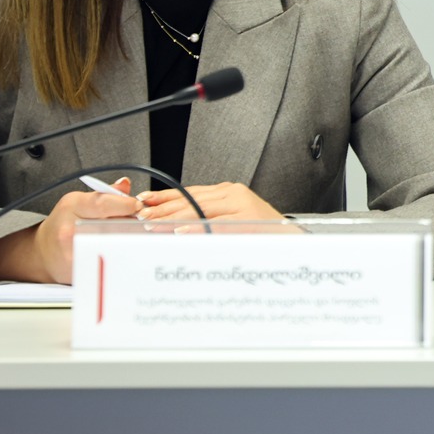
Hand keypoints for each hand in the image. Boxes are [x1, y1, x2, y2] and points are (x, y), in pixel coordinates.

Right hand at [0, 177, 139, 282]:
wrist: (43, 253)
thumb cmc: (63, 225)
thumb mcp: (79, 202)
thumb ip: (105, 194)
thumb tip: (125, 185)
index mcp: (71, 206)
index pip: (103, 203)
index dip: (125, 204)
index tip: (137, 206)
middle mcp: (70, 229)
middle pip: (111, 225)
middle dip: (131, 223)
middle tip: (140, 222)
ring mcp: (73, 252)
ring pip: (111, 244)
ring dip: (127, 240)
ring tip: (130, 236)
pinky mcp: (79, 270)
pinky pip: (106, 261)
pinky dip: (118, 255)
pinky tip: (120, 251)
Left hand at [137, 182, 284, 224]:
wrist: (293, 240)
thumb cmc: (263, 234)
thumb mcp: (232, 221)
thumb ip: (208, 218)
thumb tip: (176, 225)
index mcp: (228, 192)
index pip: (190, 192)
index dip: (165, 197)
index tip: (144, 200)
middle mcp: (234, 194)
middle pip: (191, 200)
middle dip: (163, 208)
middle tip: (140, 213)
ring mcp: (242, 204)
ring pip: (200, 209)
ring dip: (173, 217)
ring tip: (153, 222)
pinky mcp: (248, 218)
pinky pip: (217, 224)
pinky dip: (198, 227)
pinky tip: (181, 230)